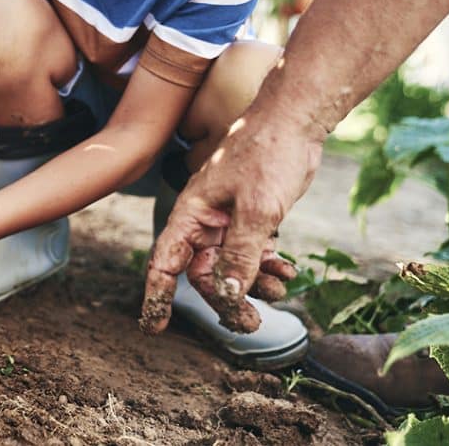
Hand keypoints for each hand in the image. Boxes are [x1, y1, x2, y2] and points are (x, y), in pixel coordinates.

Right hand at [141, 110, 321, 333]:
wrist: (294, 121)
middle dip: (226, 300)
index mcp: (191, 215)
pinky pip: (254, 254)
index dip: (157, 295)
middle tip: (250, 323)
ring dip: (255, 285)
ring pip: (233, 267)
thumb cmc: (267, 154)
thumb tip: (226, 297)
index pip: (165, 262)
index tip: (154, 327)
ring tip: (281, 288)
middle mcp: (205, 222)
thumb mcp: (256, 211)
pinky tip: (288, 270)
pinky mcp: (252, 218)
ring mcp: (229, 221)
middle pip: (205, 274)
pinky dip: (269, 267)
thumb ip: (240, 255)